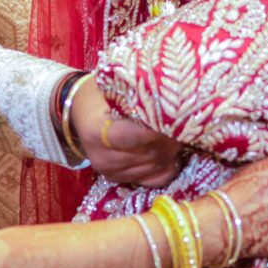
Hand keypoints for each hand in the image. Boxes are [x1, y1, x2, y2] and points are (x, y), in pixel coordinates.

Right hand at [67, 76, 183, 187]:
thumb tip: (171, 99)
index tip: (177, 118)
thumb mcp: (113, 88)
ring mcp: (111, 171)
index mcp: (97, 132)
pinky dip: (168, 167)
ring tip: (181, 134)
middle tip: (187, 124)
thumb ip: (138, 96)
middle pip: (148, 153)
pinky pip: (153, 180)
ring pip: (154, 166)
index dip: (159, 130)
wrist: (81, 110)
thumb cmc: (100, 93)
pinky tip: (174, 153)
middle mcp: (102, 157)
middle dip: (171, 139)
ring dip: (172, 151)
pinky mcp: (119, 179)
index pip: (134, 137)